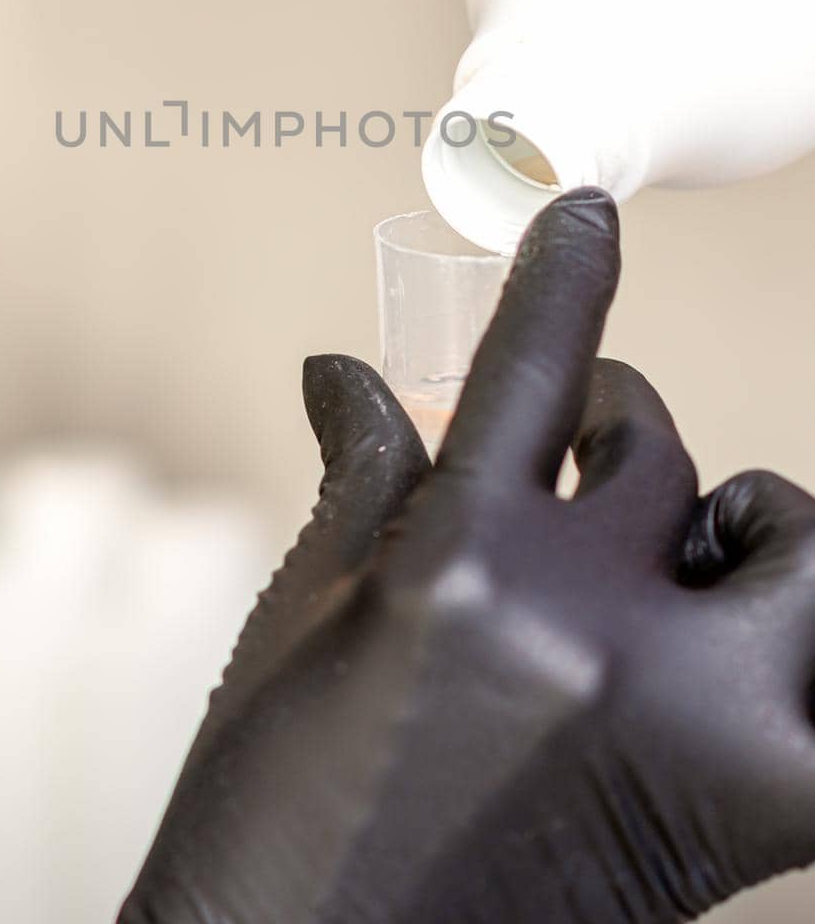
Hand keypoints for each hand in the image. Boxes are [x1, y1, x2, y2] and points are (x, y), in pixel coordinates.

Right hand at [120, 187, 814, 923]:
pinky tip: (747, 661)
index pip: (534, 361)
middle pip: (665, 452)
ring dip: (759, 527)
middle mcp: (582, 632)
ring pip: (799, 554)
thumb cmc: (277, 797)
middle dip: (624, 419)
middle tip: (589, 440)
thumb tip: (343, 367)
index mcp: (457, 564)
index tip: (588, 214)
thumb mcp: (305, 614)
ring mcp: (674, 730)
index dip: (569, 268)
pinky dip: (805, 668)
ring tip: (699, 549)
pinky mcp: (732, 827)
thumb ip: (361, 470)